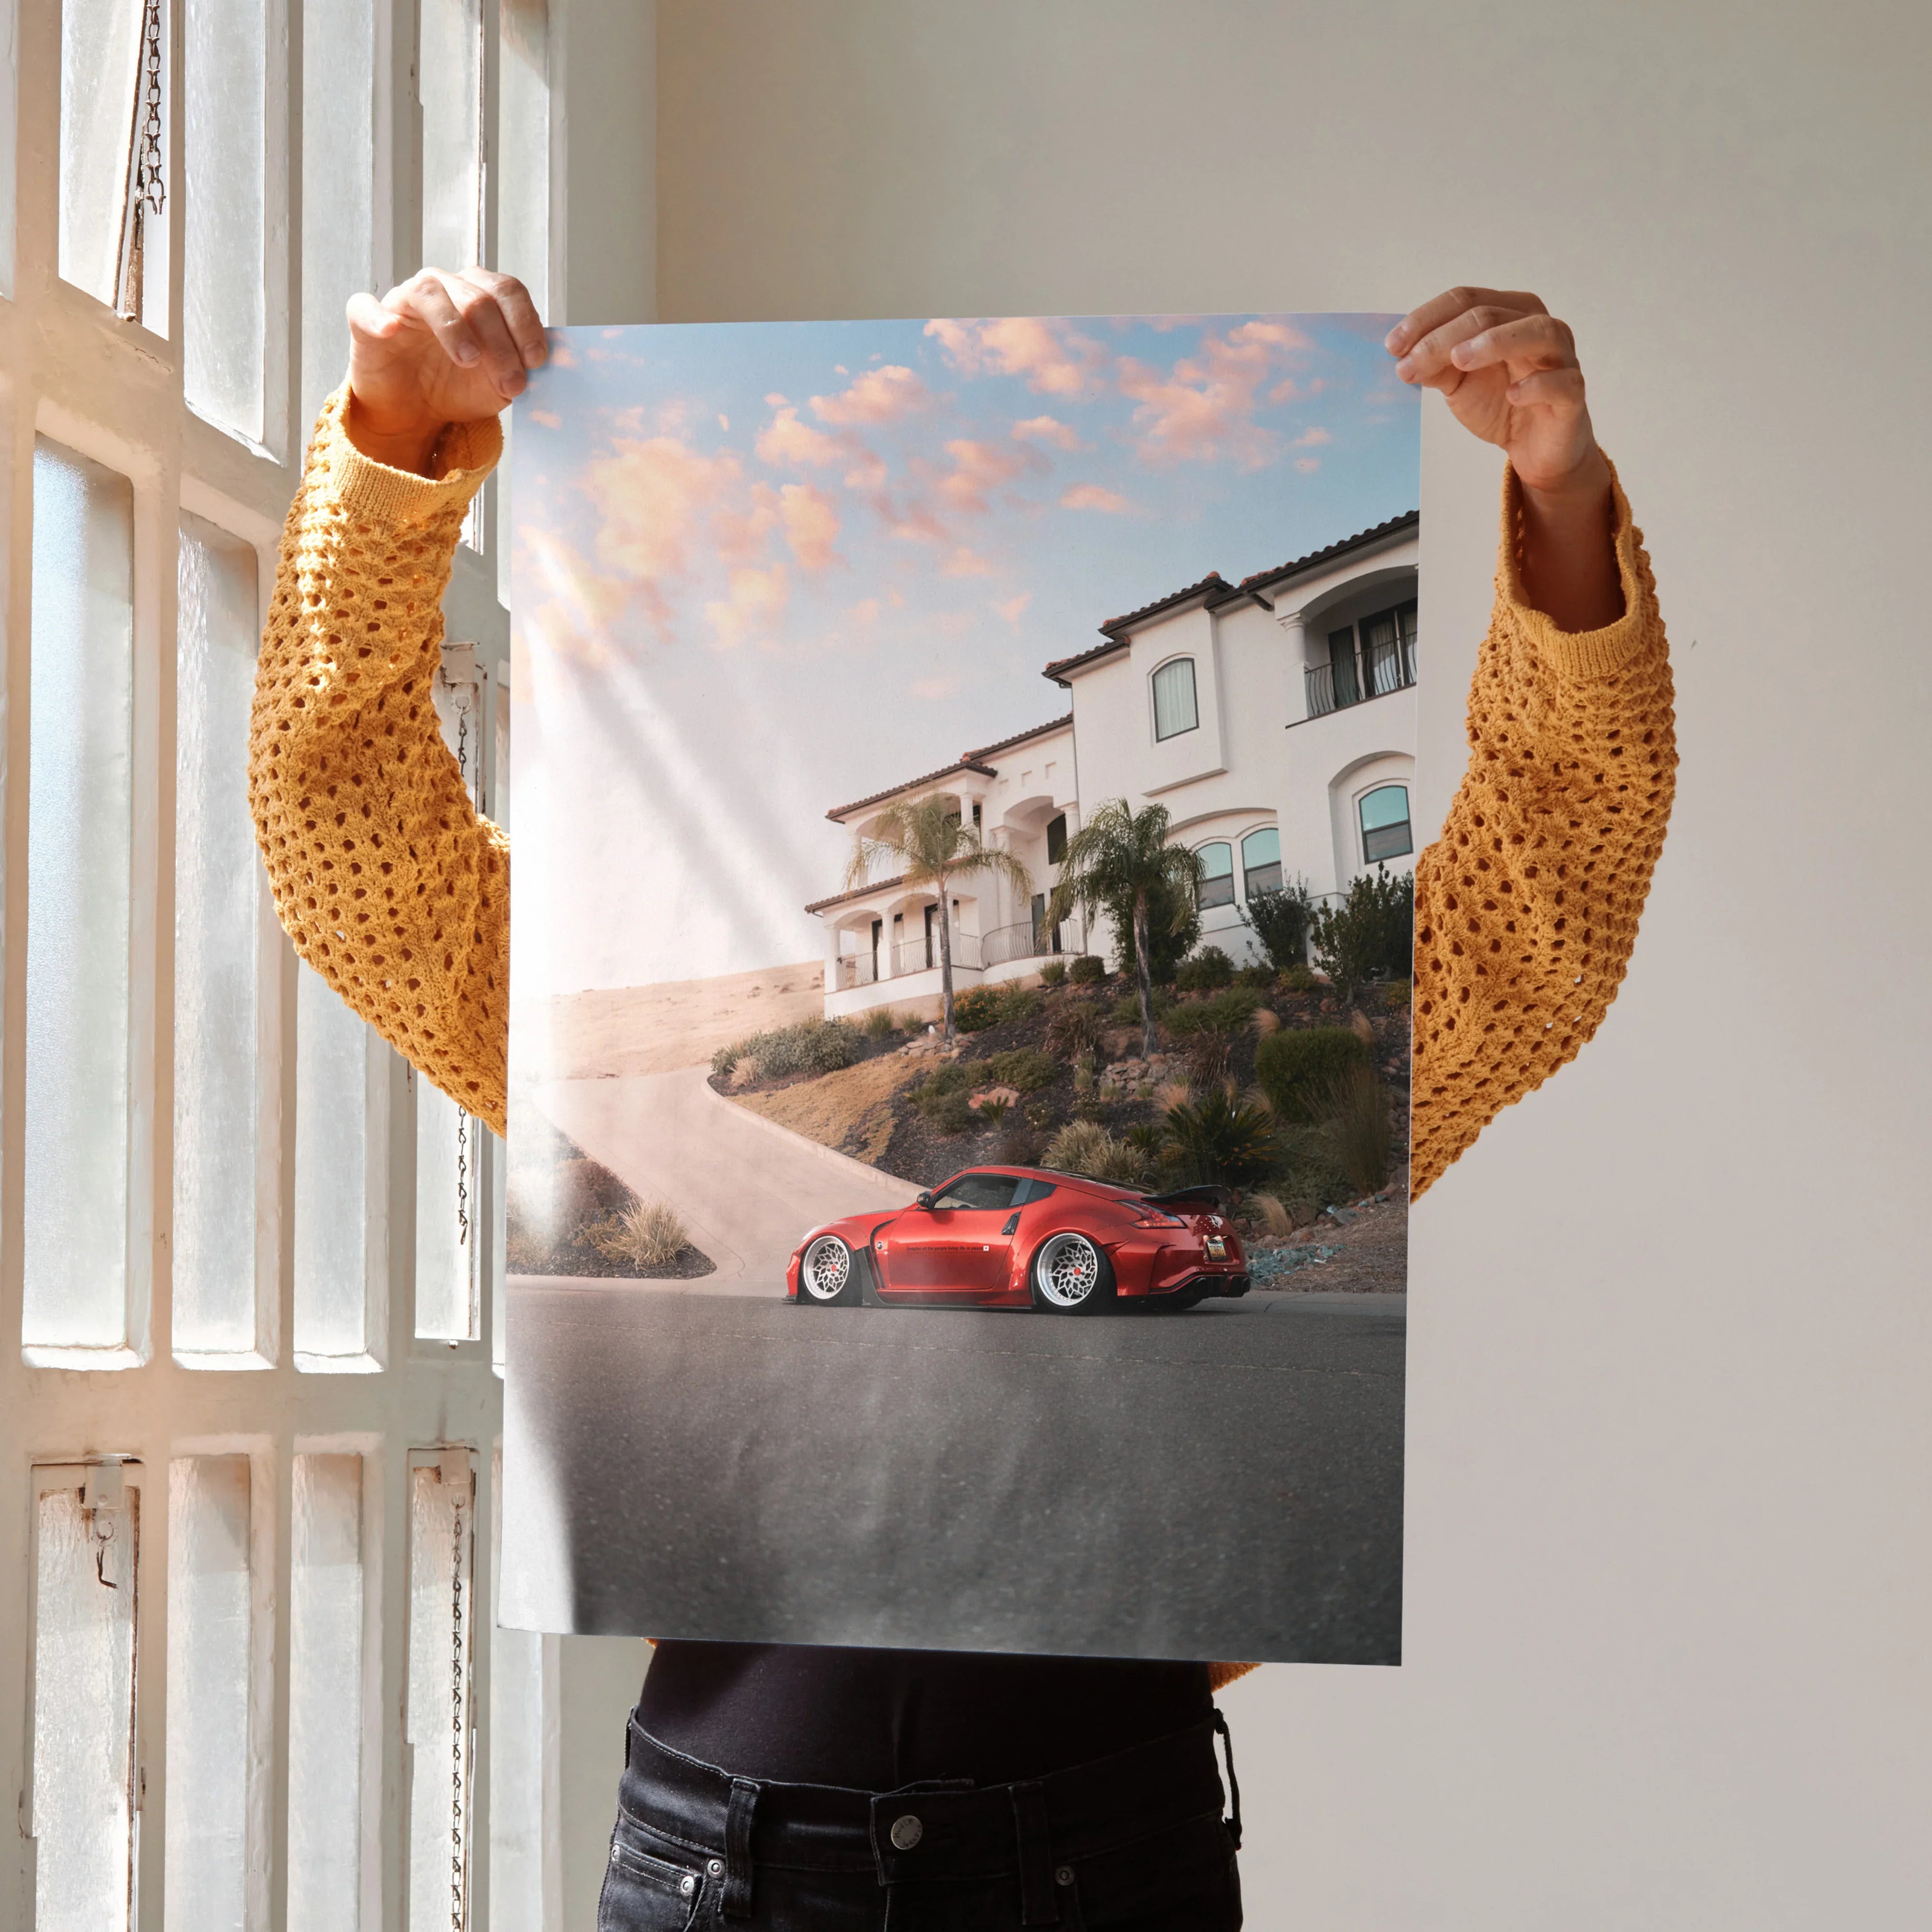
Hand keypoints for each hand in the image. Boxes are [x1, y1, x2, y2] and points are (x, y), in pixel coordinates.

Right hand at [344, 267, 546, 473]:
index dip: (525, 323)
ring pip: (430, 293)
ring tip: (469, 360)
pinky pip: (366, 307)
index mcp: (478, 295)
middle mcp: (443, 288)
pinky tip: (391, 331)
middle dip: (500, 342)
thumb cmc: (458, 387)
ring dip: (454, 327)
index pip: (507, 291)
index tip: (536, 360)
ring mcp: (404, 301)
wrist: (415, 412)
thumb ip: (520, 368)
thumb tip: (540, 364)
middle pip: (477, 297)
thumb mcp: (499, 384)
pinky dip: (378, 317)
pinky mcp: (367, 320)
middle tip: (511, 382)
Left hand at [1387, 287, 1621, 628]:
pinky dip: (1537, 384)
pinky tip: (1513, 394)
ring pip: (1536, 332)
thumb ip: (1435, 365)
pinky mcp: (1573, 394)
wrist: (1534, 448)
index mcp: (1509, 313)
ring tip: (1459, 360)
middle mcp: (1538, 326)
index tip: (1392, 346)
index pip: (1466, 300)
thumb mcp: (1458, 383)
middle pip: (1491, 314)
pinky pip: (1563, 382)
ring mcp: (1561, 357)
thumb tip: (1404, 356)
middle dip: (1444, 337)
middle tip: (1410, 363)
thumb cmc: (1500, 402)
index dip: (1426, 319)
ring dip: (1495, 342)